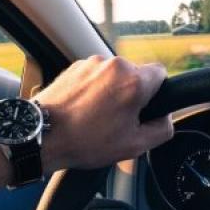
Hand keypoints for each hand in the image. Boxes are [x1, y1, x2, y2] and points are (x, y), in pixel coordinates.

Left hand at [33, 56, 172, 170]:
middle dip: (132, 94)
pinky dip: (94, 89)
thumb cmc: (86, 141)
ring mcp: (93, 63)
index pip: (161, 73)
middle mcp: (115, 65)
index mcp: (134, 81)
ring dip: (112, 91)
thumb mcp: (134, 146)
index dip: (157, 93)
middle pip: (136, 75)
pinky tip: (84, 109)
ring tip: (96, 116)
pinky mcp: (76, 66)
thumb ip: (162, 129)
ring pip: (115, 76)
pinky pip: (96, 75)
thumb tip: (166, 119)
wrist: (42, 135)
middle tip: (118, 119)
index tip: (145, 108)